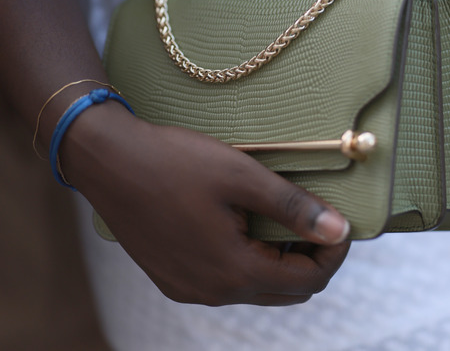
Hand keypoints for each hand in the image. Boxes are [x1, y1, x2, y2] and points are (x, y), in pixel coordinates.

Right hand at [59, 102, 350, 305]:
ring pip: (257, 289)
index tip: (340, 221)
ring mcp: (190, 289)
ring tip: (285, 221)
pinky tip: (248, 228)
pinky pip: (228, 284)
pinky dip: (250, 263)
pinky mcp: (173, 279)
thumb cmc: (174, 161)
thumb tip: (339, 230)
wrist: (106, 160)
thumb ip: (293, 207)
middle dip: (311, 261)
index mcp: (233, 271)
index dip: (334, 253)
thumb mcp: (242, 176)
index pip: (308, 280)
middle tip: (317, 220)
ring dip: (281, 263)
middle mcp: (212, 292)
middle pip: (286, 292)